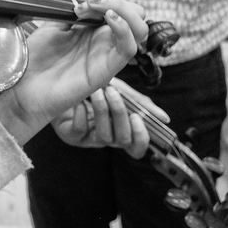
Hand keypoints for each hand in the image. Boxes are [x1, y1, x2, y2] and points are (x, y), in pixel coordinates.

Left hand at [0, 0, 148, 142]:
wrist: (21, 87)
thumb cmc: (35, 58)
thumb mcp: (55, 22)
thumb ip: (79, 4)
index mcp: (94, 31)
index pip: (120, 8)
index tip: (78, 1)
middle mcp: (104, 42)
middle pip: (135, 17)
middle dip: (118, 2)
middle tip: (88, 4)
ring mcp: (106, 56)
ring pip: (139, 30)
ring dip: (123, 11)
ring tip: (97, 9)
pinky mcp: (105, 71)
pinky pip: (129, 49)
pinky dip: (125, 29)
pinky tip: (108, 19)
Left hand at [51, 80, 170, 158]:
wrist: (62, 80)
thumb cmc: (92, 87)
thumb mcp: (120, 90)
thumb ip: (140, 103)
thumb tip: (165, 119)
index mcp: (120, 129)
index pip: (136, 147)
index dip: (141, 138)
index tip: (138, 118)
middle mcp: (107, 137)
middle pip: (122, 140)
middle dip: (120, 116)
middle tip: (113, 93)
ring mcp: (88, 138)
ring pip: (104, 137)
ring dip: (102, 112)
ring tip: (97, 91)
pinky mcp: (70, 135)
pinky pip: (79, 132)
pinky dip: (80, 116)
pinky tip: (79, 102)